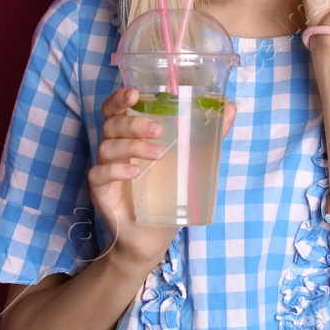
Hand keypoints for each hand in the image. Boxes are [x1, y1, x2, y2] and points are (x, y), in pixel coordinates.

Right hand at [89, 86, 237, 271]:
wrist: (152, 236)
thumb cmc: (168, 193)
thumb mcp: (191, 161)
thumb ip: (208, 134)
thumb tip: (230, 108)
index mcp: (129, 135)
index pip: (116, 109)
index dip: (119, 98)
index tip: (135, 93)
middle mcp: (114, 148)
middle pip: (112, 124)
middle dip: (134, 122)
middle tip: (160, 129)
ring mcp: (105, 169)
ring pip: (107, 146)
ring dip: (132, 145)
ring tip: (159, 154)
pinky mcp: (101, 192)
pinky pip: (100, 174)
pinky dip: (117, 170)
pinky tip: (135, 172)